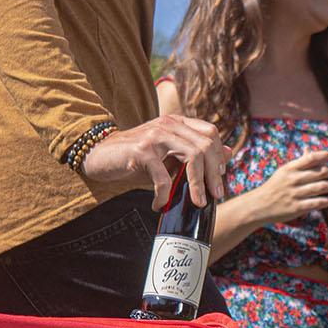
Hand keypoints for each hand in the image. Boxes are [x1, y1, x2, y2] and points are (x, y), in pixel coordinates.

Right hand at [80, 114, 225, 209]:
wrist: (99, 155)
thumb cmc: (136, 159)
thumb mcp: (168, 156)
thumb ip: (194, 154)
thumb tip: (228, 153)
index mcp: (177, 122)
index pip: (210, 133)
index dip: (218, 156)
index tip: (219, 179)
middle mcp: (168, 124)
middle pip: (205, 145)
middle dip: (213, 175)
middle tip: (215, 196)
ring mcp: (155, 135)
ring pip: (192, 157)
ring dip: (197, 185)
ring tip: (196, 202)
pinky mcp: (142, 151)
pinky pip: (164, 177)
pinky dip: (164, 195)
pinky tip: (159, 204)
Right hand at [253, 150, 327, 222]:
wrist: (259, 206)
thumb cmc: (274, 187)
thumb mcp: (284, 172)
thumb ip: (299, 163)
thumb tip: (311, 151)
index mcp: (290, 168)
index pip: (310, 158)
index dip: (323, 155)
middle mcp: (294, 179)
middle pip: (321, 172)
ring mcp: (296, 193)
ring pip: (322, 187)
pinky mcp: (298, 207)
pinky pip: (318, 202)